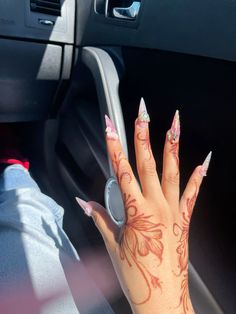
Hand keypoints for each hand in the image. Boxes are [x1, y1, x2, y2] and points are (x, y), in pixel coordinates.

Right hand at [76, 99, 210, 313]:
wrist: (162, 297)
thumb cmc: (136, 273)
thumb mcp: (113, 244)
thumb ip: (101, 219)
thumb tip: (85, 203)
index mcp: (135, 211)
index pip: (121, 170)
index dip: (114, 145)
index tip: (110, 126)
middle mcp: (156, 205)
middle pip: (147, 162)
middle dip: (142, 134)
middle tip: (143, 112)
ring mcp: (173, 210)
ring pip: (172, 170)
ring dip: (172, 145)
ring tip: (174, 123)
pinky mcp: (184, 218)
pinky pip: (192, 193)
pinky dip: (198, 176)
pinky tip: (205, 161)